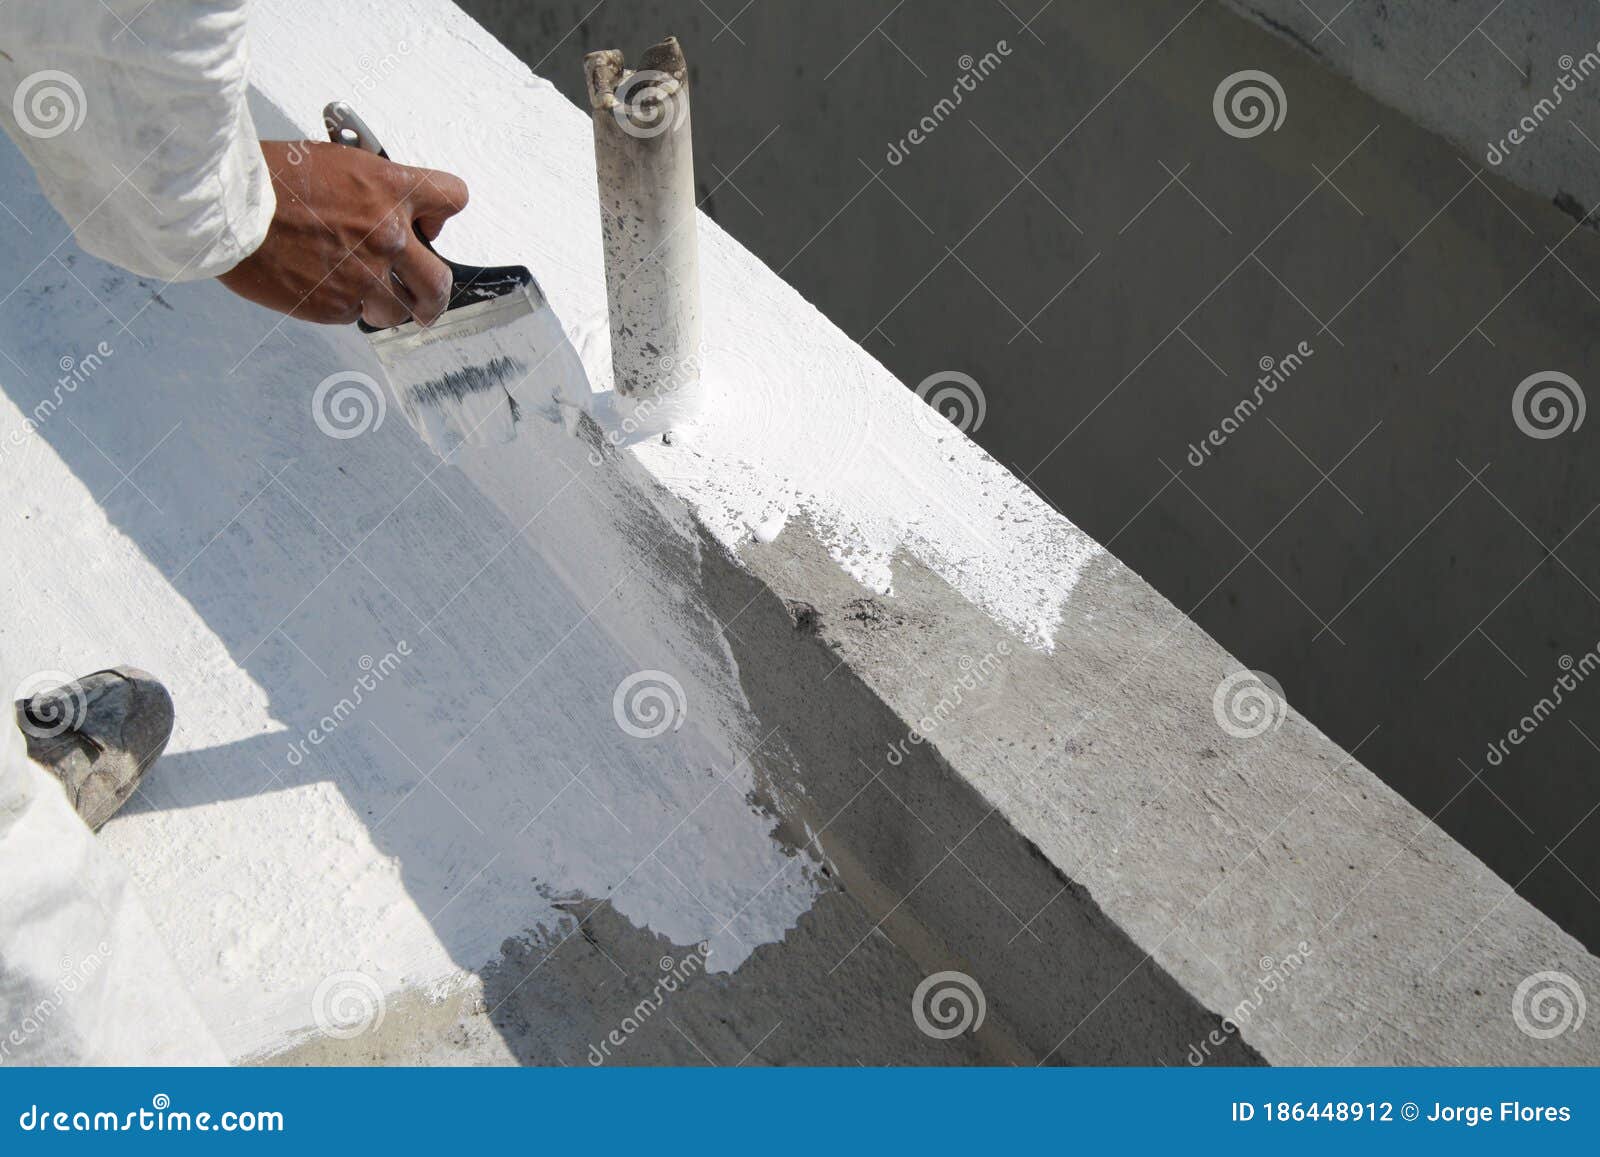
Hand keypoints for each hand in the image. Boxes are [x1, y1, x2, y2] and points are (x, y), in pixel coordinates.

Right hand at [217, 140, 468, 327]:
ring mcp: (364, 275)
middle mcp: (387, 236)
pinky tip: (321, 285)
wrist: (230, 208)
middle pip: (440, 281)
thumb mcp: (337, 162)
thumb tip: (395, 213)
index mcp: (390, 190)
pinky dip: (344, 305)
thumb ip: (375, 190)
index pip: (453, 200)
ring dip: (385, 304)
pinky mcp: (336, 305)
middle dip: (434, 294)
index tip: (427, 226)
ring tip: (363, 293)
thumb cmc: (271, 178)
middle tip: (426, 299)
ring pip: (400, 310)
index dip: (440, 215)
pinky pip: (355, 315)